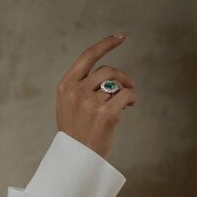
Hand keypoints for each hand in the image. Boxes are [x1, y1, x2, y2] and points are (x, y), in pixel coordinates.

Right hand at [55, 33, 136, 159]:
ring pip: (117, 84)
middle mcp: (76, 92)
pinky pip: (126, 95)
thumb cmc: (75, 133)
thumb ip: (81, 88)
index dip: (105, 44)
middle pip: (107, 70)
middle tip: (129, 84)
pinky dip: (131, 98)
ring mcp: (91, 103)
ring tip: (127, 100)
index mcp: (65, 87)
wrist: (76, 160)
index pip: (87, 57)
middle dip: (121, 76)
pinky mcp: (106, 114)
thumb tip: (109, 75)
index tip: (121, 37)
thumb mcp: (68, 106)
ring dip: (126, 89)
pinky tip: (129, 106)